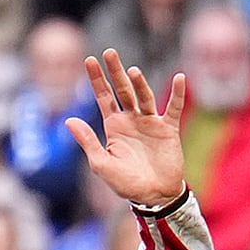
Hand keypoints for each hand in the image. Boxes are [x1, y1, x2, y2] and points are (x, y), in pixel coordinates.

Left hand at [66, 48, 189, 209]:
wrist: (154, 196)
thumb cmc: (126, 183)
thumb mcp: (101, 164)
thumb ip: (87, 141)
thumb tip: (69, 120)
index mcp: (114, 126)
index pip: (103, 97)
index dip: (97, 79)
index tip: (90, 60)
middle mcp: (132, 119)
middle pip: (123, 90)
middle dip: (115, 72)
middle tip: (110, 52)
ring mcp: (150, 122)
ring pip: (144, 96)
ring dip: (139, 83)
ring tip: (132, 71)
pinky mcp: (168, 129)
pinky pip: (173, 108)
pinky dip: (177, 94)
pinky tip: (180, 78)